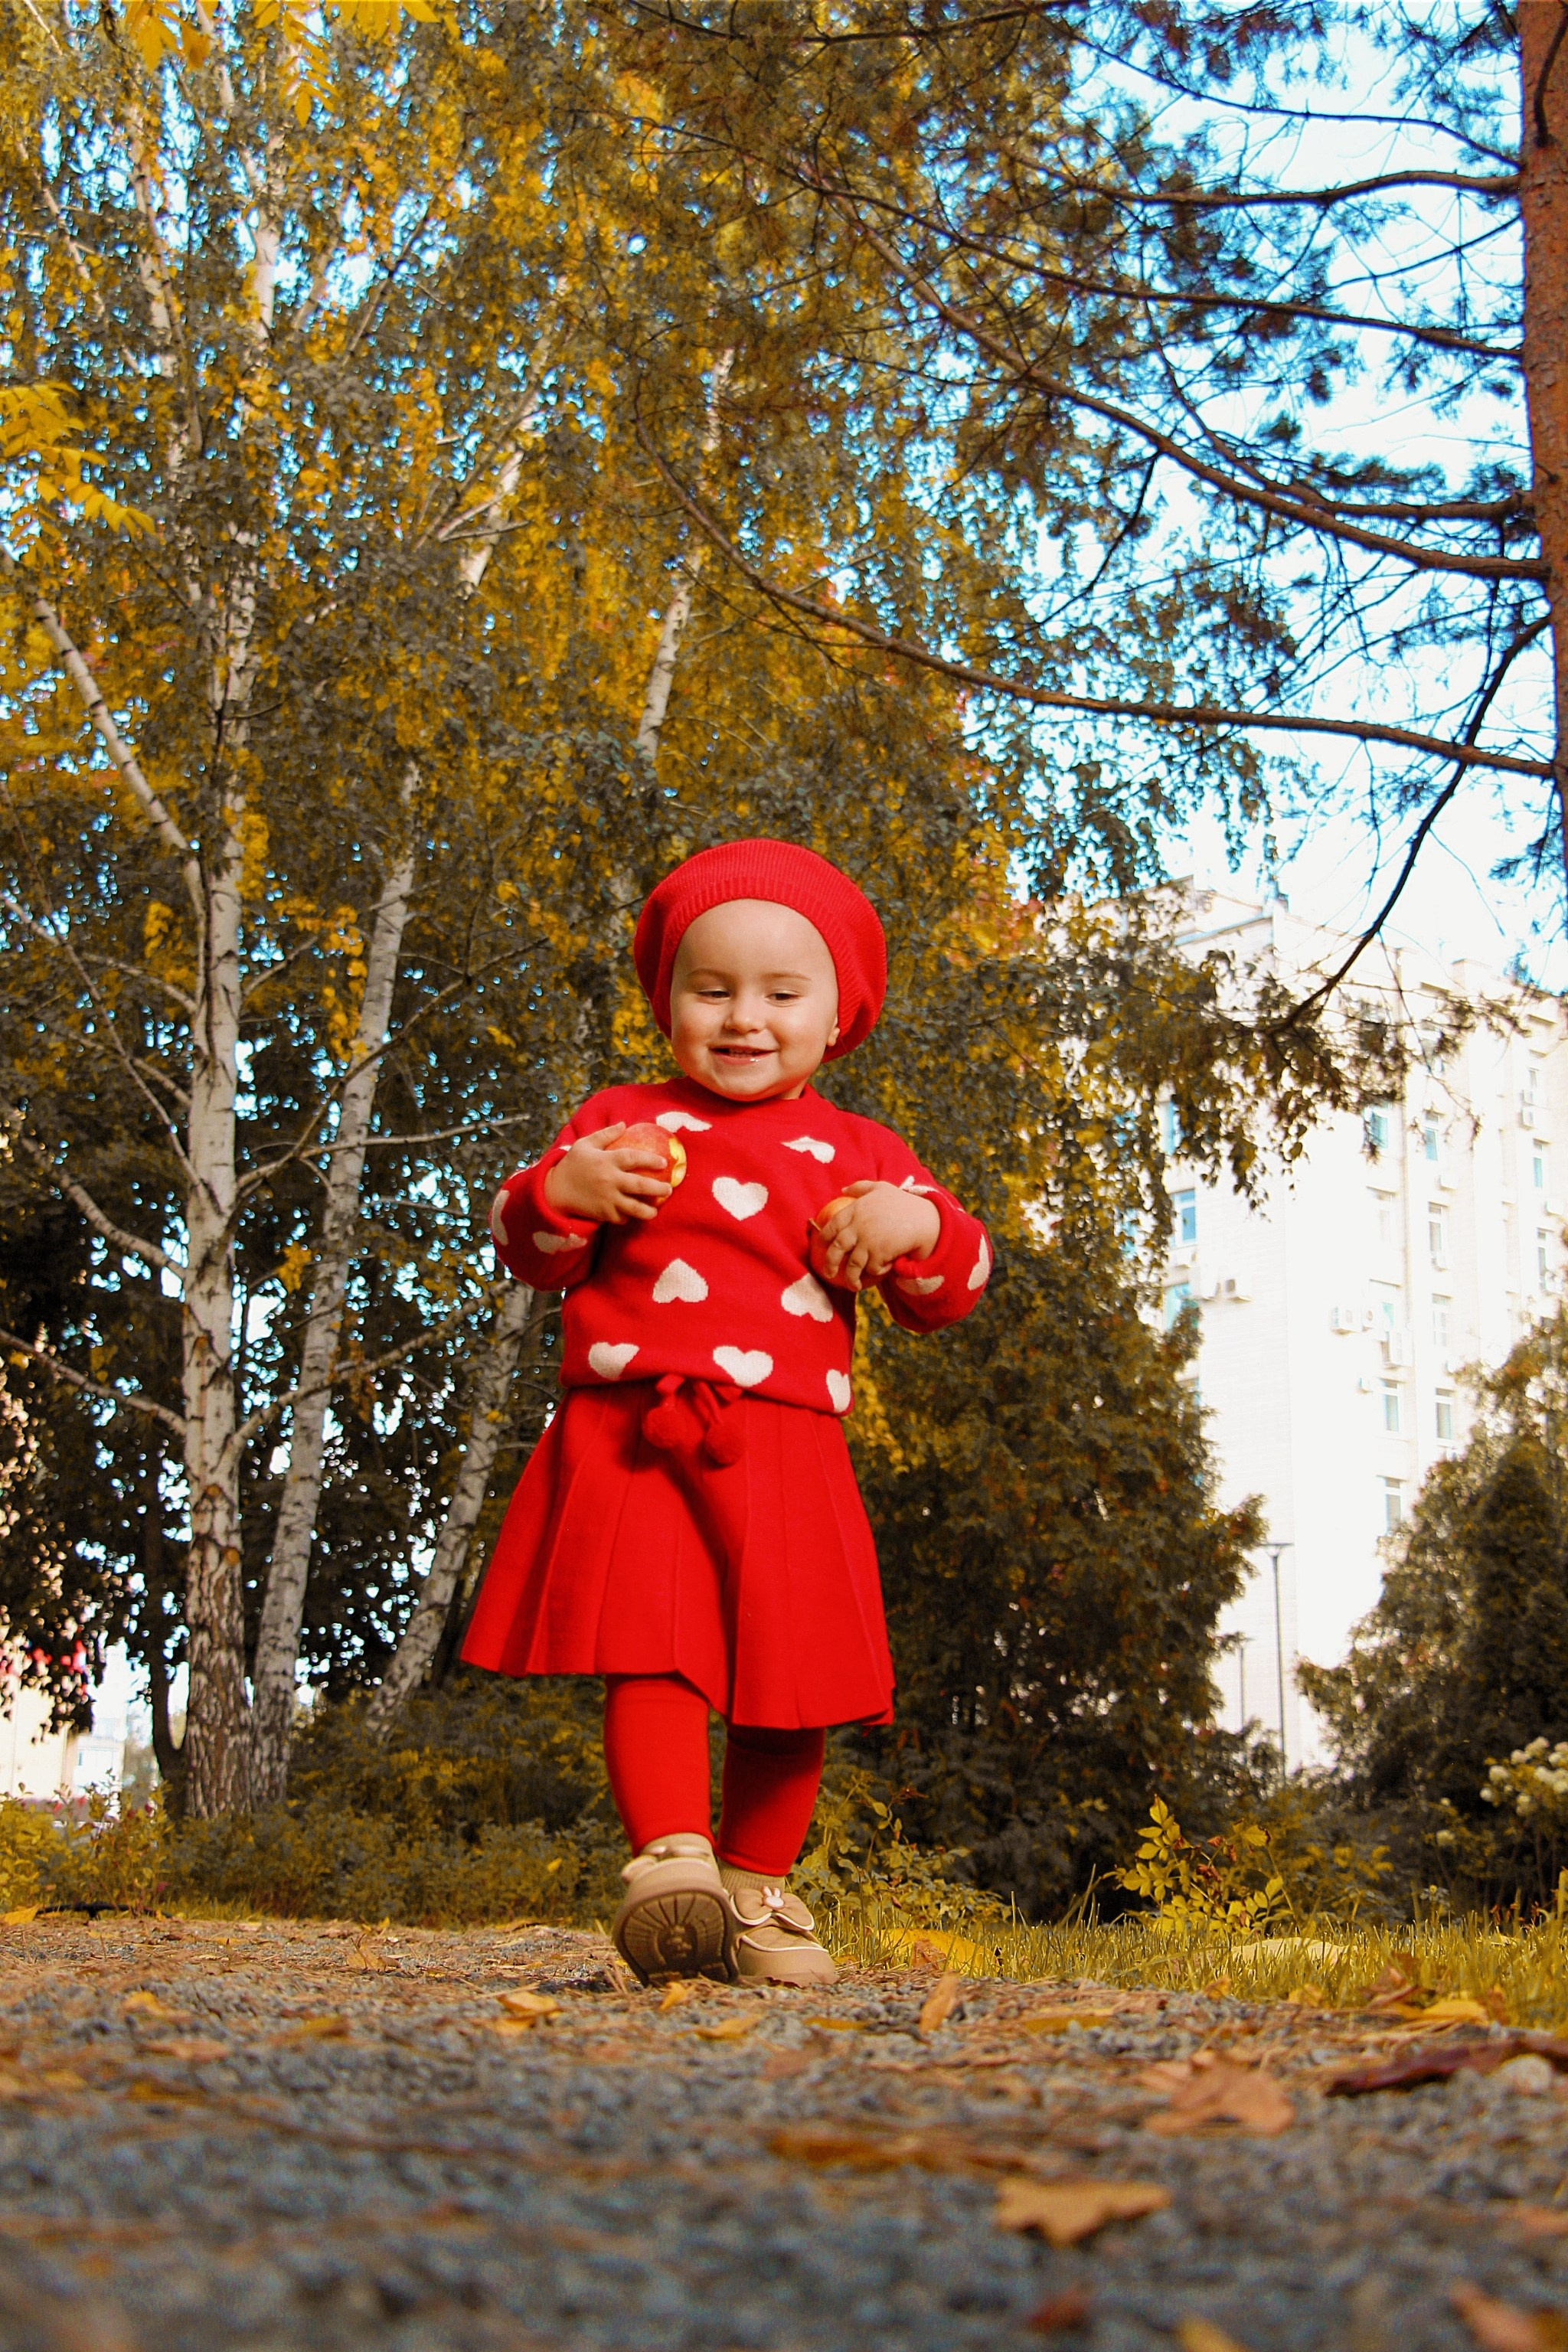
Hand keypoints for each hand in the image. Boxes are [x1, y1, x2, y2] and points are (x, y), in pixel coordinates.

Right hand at [543, 1123, 671, 1224]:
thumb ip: (605, 1134)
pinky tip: (632, 1213)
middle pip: (639, 1185)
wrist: (554, 1190)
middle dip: (658, 1188)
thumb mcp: (585, 1144)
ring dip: (648, 1211)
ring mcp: (607, 1199)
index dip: (650, 1159)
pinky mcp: (602, 1213)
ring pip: (633, 1208)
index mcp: (606, 1161)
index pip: (633, 1158)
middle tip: (669, 1189)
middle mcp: (609, 1180)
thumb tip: (624, 1124)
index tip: (663, 1162)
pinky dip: (628, 1217)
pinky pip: (621, 1217)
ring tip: (656, 1210)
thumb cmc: (572, 1164)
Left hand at [814, 1180, 940, 1291]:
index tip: (823, 1245)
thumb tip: (842, 1190)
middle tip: (829, 1273)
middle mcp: (858, 1225)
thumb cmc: (904, 1203)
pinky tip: (883, 1270)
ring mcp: (868, 1241)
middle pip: (837, 1248)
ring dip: (851, 1278)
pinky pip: (872, 1269)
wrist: (926, 1219)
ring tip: (854, 1285)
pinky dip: (876, 1272)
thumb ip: (861, 1187)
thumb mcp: (882, 1188)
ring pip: (852, 1264)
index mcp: (856, 1209)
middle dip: (830, 1263)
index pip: (832, 1225)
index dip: (824, 1237)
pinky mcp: (879, 1254)